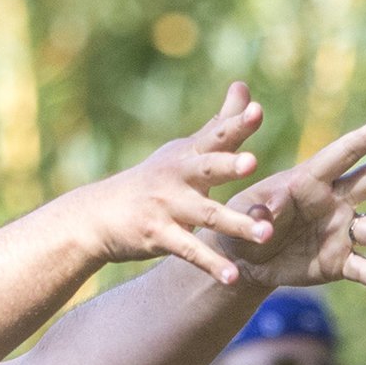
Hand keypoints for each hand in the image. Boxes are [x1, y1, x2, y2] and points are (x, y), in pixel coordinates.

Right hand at [63, 83, 275, 285]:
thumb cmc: (155, 180)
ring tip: (266, 235)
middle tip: (253, 162)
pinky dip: (212, 264)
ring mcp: (167, 206)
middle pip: (207, 167)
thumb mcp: (184, 150)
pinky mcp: (159, 236)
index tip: (257, 110)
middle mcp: (178, 176)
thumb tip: (243, 86)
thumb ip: (220, 123)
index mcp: (189, 154)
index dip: (236, 123)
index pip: (216, 135)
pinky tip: (233, 277)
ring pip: (206, 215)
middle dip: (229, 164)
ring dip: (236, 224)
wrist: (99, 215)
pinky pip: (190, 252)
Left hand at [216, 110, 365, 292]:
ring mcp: (342, 231)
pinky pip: (363, 269)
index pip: (346, 152)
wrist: (244, 260)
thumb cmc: (239, 222)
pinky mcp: (340, 261)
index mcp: (311, 178)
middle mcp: (335, 200)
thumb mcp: (238, 211)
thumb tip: (265, 219)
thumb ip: (255, 210)